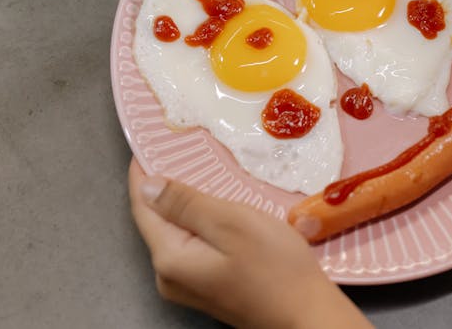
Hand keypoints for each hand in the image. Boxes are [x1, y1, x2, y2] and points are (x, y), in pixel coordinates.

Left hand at [128, 158, 370, 327]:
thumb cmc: (277, 268)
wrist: (308, 315)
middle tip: (186, 150)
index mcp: (169, 259)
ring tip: (208, 172)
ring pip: (179, 232)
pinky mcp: (210, 288)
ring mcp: (189, 286)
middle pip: (159, 220)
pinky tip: (224, 208)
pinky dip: (204, 223)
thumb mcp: (233, 223)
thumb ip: (186, 204)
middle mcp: (170, 277)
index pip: (143, 206)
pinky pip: (196, 246)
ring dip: (189, 204)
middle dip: (168, 186)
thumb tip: (148, 186)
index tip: (152, 141)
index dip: (144, 171)